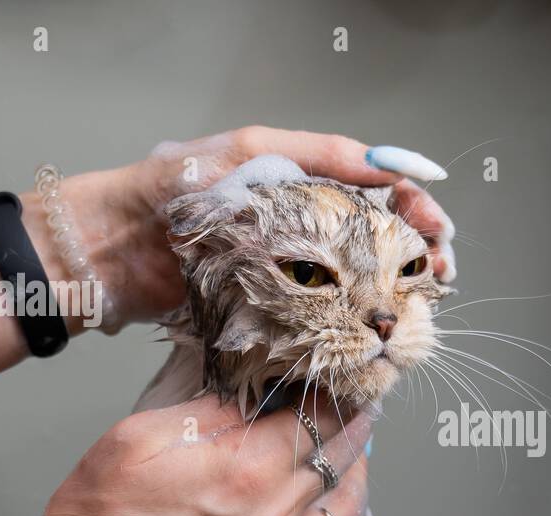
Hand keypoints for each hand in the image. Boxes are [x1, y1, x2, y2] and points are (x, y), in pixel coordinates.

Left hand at [29, 127, 456, 329]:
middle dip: (419, 253)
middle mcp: (304, 230)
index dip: (414, 208)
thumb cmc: (169, 192)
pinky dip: (360, 325)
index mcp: (303, 184)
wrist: (109, 249)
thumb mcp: (249, 152)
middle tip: (440, 269)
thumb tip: (386, 165)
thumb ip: (320, 155)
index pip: (378, 193)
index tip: (435, 226)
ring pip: (363, 283)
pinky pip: (329, 320)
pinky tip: (379, 330)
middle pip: (381, 241)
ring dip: (398, 291)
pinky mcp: (275, 315)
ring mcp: (291, 274)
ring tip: (422, 299)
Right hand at [35, 391, 375, 515]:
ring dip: (358, 472)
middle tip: (355, 403)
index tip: (335, 377)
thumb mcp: (139, 435)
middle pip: (342, 456)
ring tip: (354, 450)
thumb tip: (251, 394)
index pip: (320, 415)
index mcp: (248, 465)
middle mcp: (277, 513)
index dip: (335, 391)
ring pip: (349, 508)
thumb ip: (206, 410)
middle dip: (353, 423)